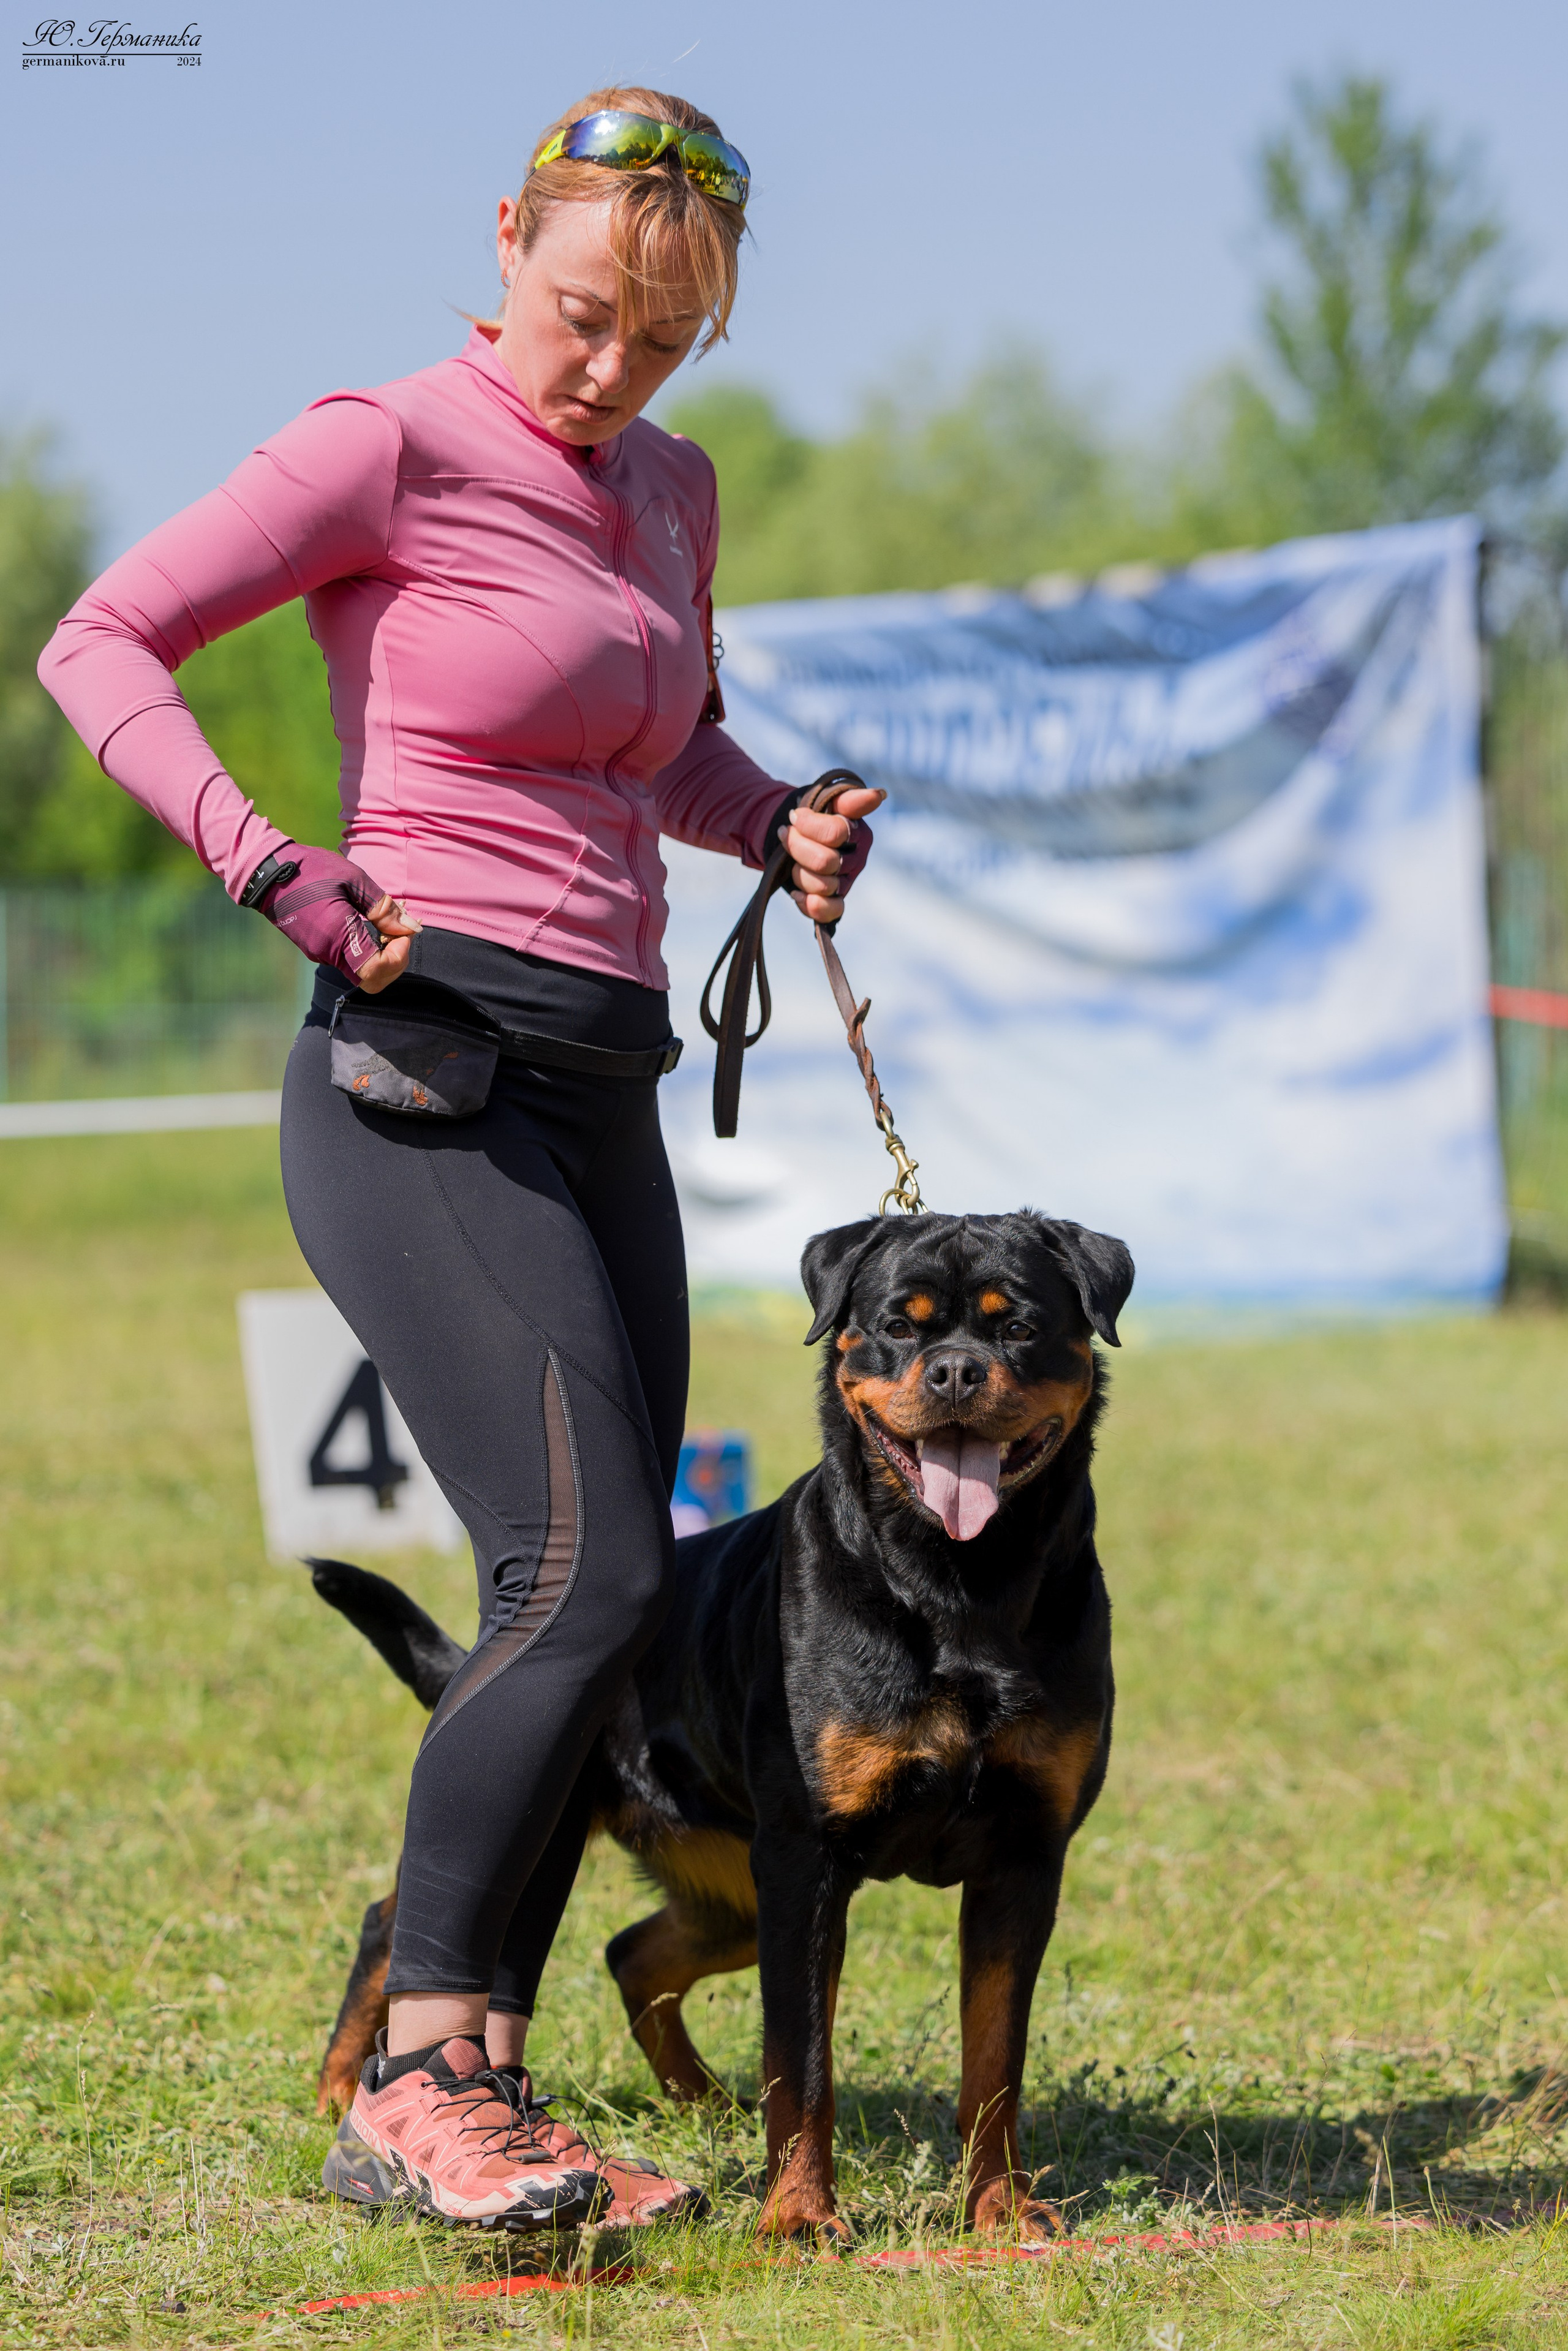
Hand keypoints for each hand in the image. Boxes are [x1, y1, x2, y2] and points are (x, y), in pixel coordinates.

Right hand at [251, 843, 421, 988]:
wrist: (267, 871)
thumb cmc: (310, 869)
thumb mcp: (353, 879)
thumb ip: (384, 908)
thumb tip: (413, 928)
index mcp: (337, 939)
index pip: (378, 972)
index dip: (399, 956)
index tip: (402, 930)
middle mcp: (327, 954)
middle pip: (374, 978)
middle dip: (395, 957)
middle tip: (399, 925)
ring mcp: (320, 954)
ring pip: (363, 969)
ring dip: (383, 950)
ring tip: (385, 918)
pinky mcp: (316, 949)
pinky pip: (350, 957)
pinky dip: (367, 945)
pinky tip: (368, 920)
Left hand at [781, 788, 884, 923]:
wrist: (796, 836)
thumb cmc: (816, 817)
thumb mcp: (830, 802)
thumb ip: (851, 800)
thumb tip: (879, 795)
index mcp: (859, 834)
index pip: (835, 833)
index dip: (809, 825)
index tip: (794, 817)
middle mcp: (856, 861)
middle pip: (825, 862)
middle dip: (798, 847)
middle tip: (785, 835)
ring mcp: (845, 883)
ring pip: (822, 886)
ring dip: (799, 872)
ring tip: (792, 861)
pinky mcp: (834, 902)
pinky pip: (831, 912)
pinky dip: (812, 905)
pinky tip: (798, 894)